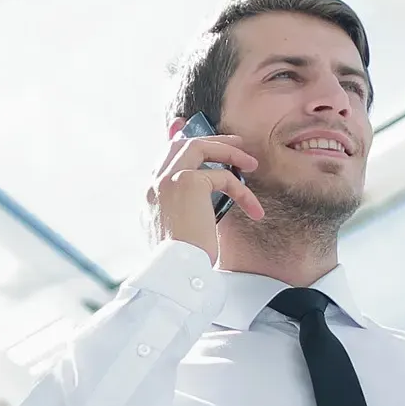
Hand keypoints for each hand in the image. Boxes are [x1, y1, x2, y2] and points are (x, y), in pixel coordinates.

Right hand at [147, 123, 263, 261]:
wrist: (176, 271)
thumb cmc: (183, 262)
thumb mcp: (182, 236)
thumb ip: (185, 214)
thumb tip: (201, 207)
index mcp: (150, 197)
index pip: (163, 160)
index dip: (179, 144)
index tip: (191, 134)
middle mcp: (154, 185)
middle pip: (179, 146)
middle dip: (210, 140)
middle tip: (236, 143)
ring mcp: (167, 180)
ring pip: (198, 146)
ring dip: (228, 151)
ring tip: (251, 163)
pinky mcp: (187, 182)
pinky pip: (222, 176)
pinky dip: (242, 190)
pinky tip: (254, 209)